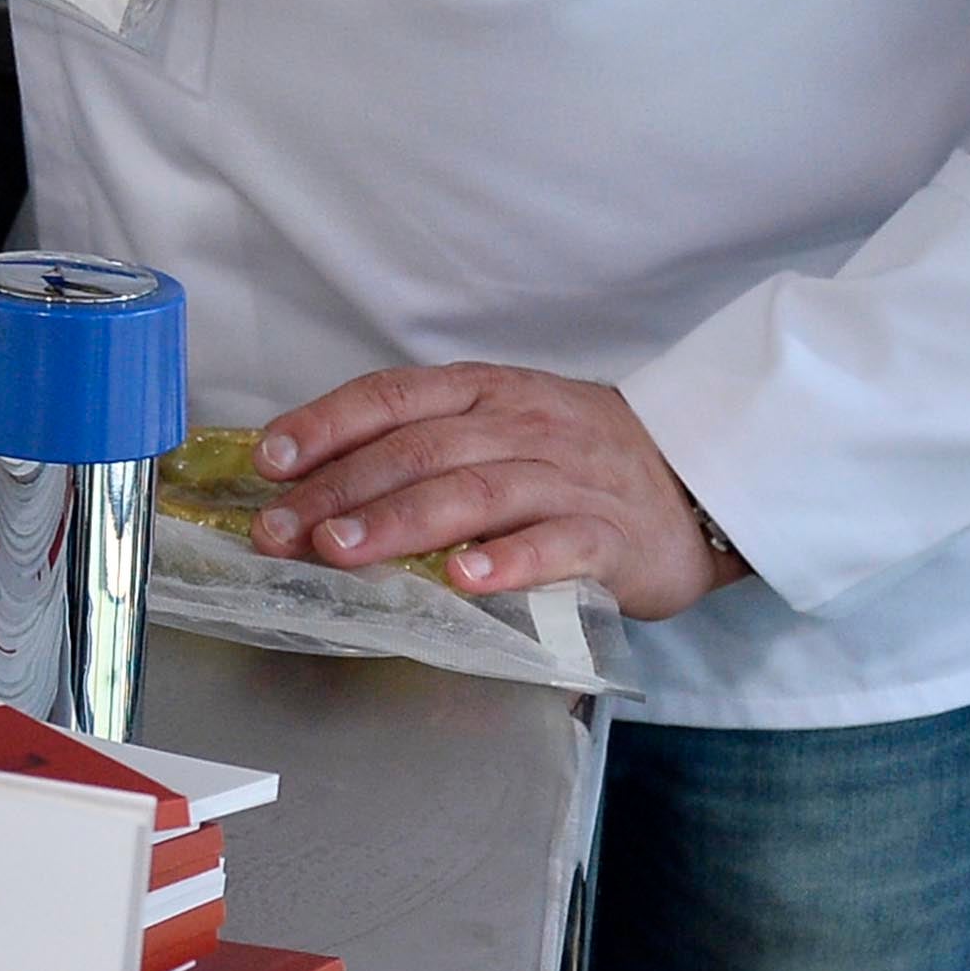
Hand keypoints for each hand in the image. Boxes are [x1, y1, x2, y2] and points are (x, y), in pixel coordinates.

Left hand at [244, 364, 732, 618]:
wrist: (700, 477)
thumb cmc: (577, 457)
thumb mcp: (500, 425)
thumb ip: (423, 443)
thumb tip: (314, 481)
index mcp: (484, 392)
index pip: (391, 396)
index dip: (325, 425)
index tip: (269, 461)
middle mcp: (520, 425)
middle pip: (418, 450)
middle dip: (339, 491)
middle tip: (281, 531)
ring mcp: (568, 478)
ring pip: (474, 492)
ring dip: (400, 522)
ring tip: (343, 552)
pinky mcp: (611, 535)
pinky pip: (556, 543)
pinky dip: (508, 560)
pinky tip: (465, 578)